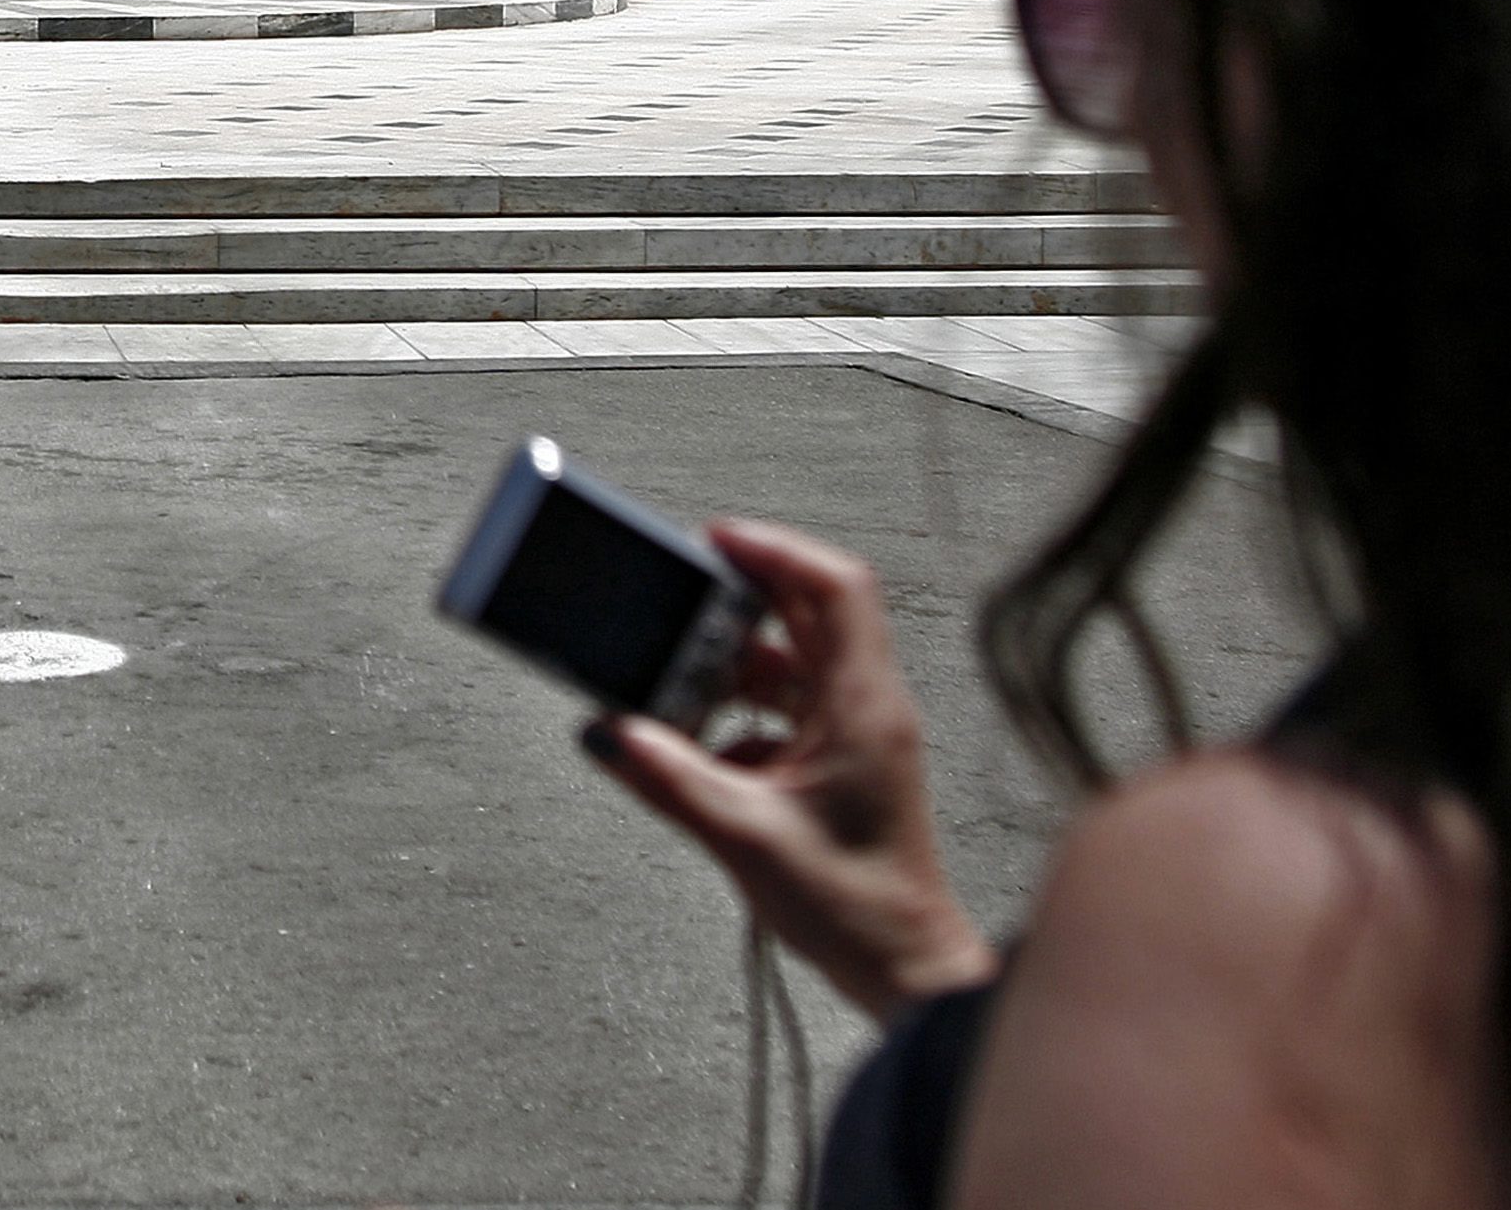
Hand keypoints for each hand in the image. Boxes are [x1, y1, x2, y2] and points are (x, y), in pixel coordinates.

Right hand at [583, 519, 1001, 1022]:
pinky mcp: (839, 767)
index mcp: (863, 707)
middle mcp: (866, 709)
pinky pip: (782, 713)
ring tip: (675, 682)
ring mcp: (856, 737)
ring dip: (731, 667)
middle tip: (676, 599)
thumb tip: (605, 731)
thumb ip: (667, 777)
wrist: (905, 970)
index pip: (835, 587)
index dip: (775, 549)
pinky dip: (736, 717)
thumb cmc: (856, 908)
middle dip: (738, 602)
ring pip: (790, 665)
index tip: (713, 540)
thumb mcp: (743, 836)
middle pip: (807, 616)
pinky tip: (697, 750)